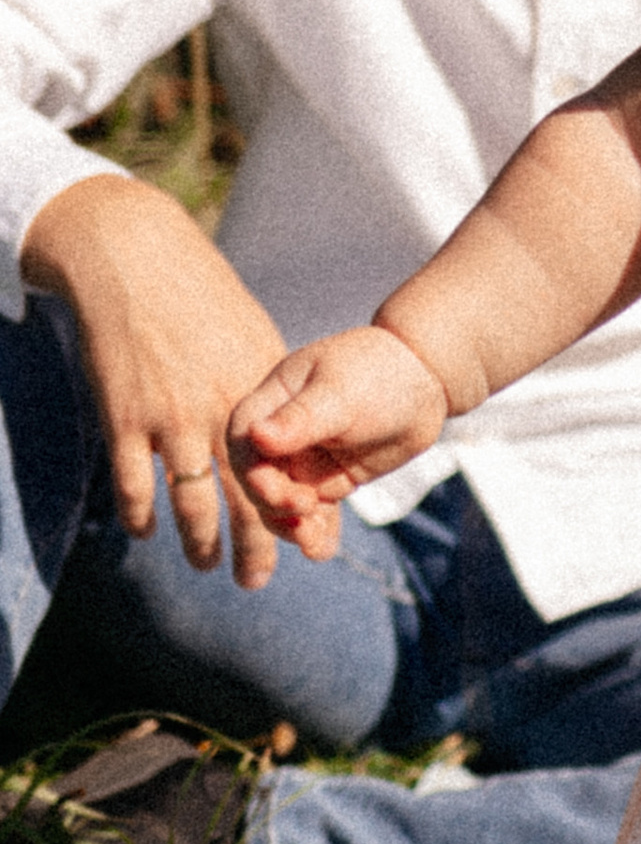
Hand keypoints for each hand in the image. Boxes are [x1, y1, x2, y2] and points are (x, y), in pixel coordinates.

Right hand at [22, 173, 293, 586]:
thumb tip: (289, 431)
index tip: (311, 542)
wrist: (142, 264)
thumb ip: (271, 390)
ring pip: (191, 499)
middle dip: (256, 542)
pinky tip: (146, 532)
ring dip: (200, 539)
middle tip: (258, 579)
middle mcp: (221, 412)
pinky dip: (141, 512)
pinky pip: (135, 480)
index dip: (297, 510)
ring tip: (207, 566)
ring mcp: (171, 417)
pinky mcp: (126, 416)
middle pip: (245, 494)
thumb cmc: (205, 300)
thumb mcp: (255, 340)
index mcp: (260, 393)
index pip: (286, 468)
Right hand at [229, 326, 450, 553]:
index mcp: (269, 403)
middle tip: (305, 512)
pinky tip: (321, 550)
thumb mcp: (338, 393)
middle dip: (275, 504)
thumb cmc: (378, 372)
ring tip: (311, 541)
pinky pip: (313, 513)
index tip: (278, 493)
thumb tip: (257, 436)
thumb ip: (300, 419)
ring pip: (282, 503)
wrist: (427, 379)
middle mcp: (279, 435)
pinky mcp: (325, 481)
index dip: (252, 473)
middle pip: (258, 480)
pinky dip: (314, 531)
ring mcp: (301, 460)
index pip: (242, 442)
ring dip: (292, 525)